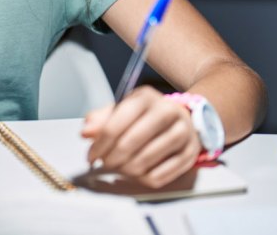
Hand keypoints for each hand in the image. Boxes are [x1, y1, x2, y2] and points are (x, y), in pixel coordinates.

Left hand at [80, 86, 201, 187]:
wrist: (182, 118)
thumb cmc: (146, 116)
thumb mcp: (123, 109)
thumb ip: (101, 119)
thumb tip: (86, 132)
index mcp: (146, 97)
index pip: (115, 124)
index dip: (99, 144)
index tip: (91, 155)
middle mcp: (167, 111)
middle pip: (129, 144)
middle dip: (111, 158)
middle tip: (105, 162)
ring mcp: (182, 133)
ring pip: (144, 162)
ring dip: (125, 170)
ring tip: (120, 167)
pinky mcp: (190, 154)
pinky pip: (159, 176)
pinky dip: (142, 179)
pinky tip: (137, 173)